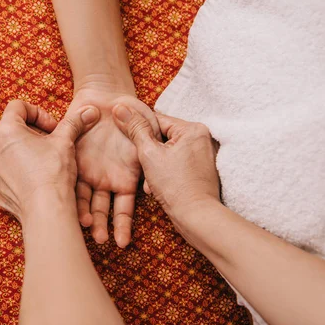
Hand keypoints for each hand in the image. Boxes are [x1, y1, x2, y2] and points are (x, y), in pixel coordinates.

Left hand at [0, 100, 99, 221]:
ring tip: (45, 164)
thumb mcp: (65, 142)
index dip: (39, 113)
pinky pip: (7, 175)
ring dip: (26, 154)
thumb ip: (74, 123)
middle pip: (13, 131)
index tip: (53, 128)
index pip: (17, 107)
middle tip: (52, 145)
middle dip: (33, 135)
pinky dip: (20, 174)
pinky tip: (37, 180)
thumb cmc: (53, 173)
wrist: (46, 211)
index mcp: (6, 132)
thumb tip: (89, 110)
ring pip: (9, 154)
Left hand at [69, 88, 160, 247]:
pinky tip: (69, 209)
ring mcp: (89, 174)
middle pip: (103, 211)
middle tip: (100, 239)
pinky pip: (71, 183)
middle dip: (102, 227)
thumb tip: (149, 163)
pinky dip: (71, 198)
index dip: (123, 225)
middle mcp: (107, 181)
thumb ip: (148, 140)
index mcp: (127, 177)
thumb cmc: (130, 111)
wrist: (105, 98)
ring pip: (85, 201)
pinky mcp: (74, 163)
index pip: (125, 208)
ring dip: (85, 217)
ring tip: (83, 228)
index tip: (122, 241)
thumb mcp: (144, 124)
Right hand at [112, 104, 220, 232]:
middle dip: (149, 154)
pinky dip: (166, 172)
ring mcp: (204, 154)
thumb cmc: (175, 186)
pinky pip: (177, 164)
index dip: (140, 133)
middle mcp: (203, 138)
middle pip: (163, 137)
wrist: (196, 216)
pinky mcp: (202, 170)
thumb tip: (120, 108)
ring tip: (152, 181)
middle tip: (144, 167)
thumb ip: (135, 129)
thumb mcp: (149, 154)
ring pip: (168, 152)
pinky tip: (159, 186)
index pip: (157, 121)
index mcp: (193, 129)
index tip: (131, 145)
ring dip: (156, 165)